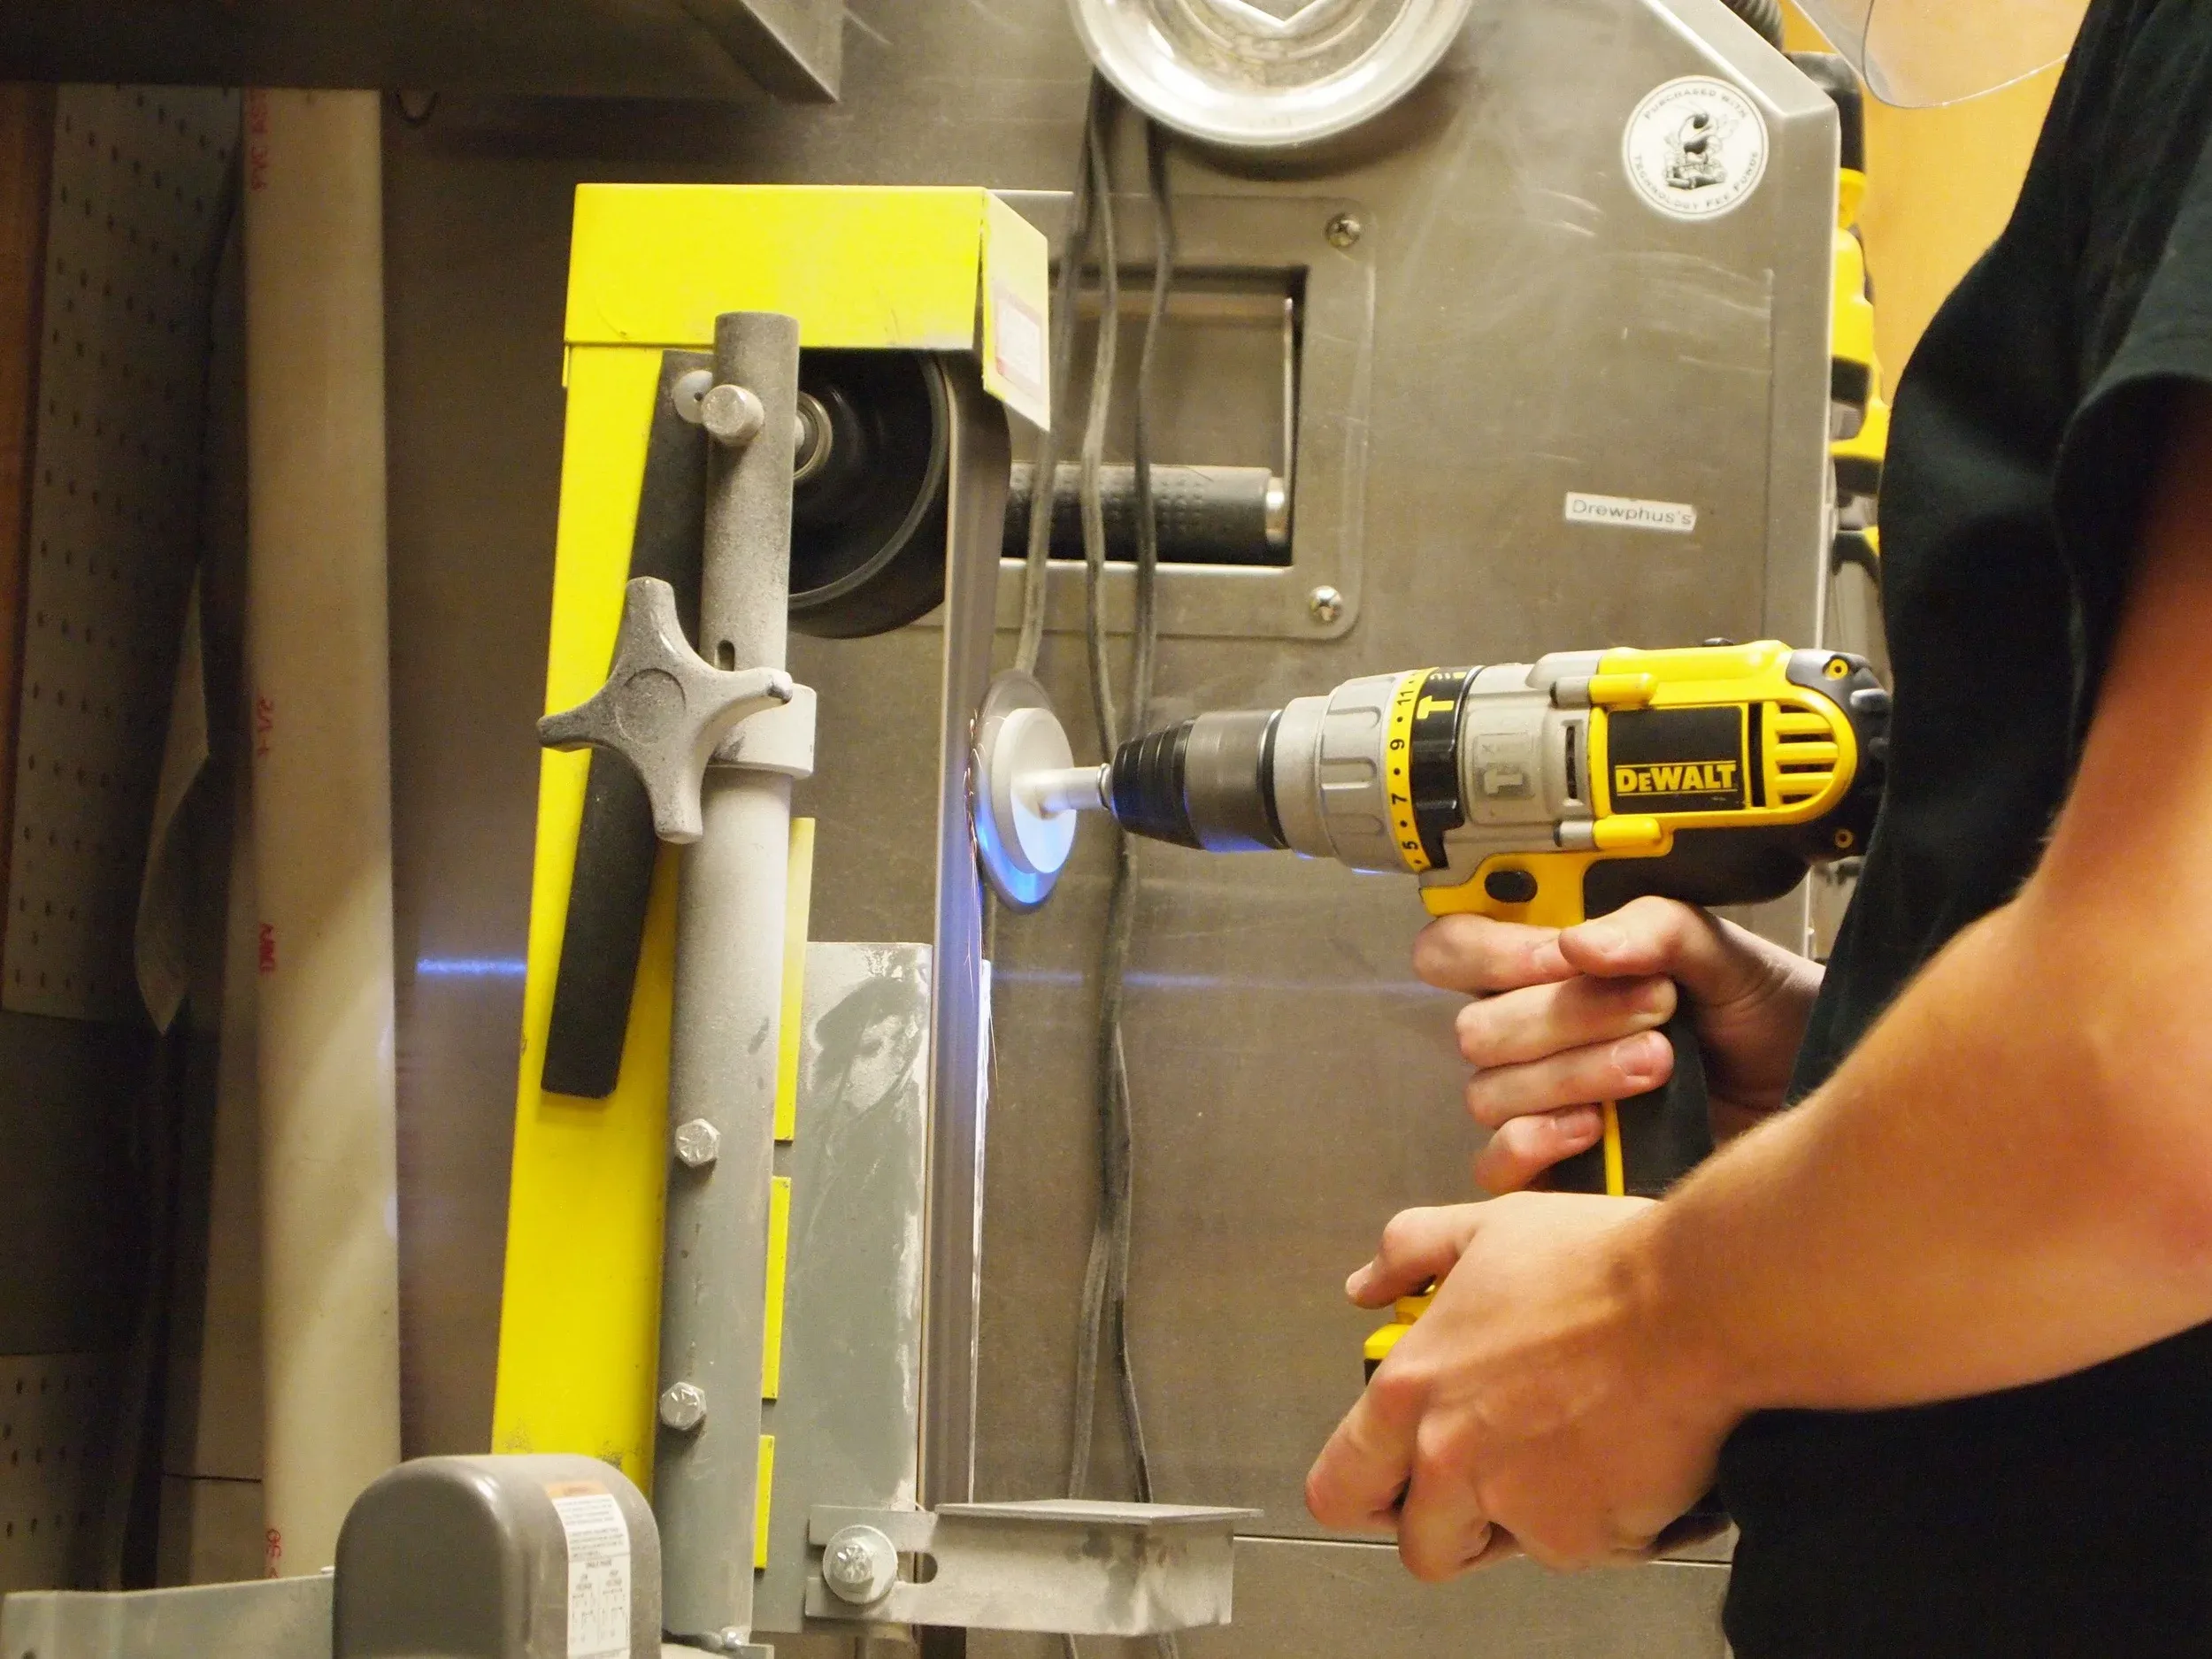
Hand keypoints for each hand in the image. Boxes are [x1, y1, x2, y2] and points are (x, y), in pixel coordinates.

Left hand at [1305, 1196, 1734, 1575]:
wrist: (1700, 1301)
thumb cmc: (1601, 1264)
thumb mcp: (1486, 1227)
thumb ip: (1410, 1253)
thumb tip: (1368, 1285)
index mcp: (1413, 1390)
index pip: (1339, 1486)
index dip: (1364, 1493)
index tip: (1390, 1486)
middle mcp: (1451, 1458)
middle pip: (1420, 1548)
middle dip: (1451, 1525)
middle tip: (1493, 1481)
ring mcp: (1518, 1505)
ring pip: (1508, 1548)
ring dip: (1532, 1518)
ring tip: (1572, 1448)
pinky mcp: (1585, 1537)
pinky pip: (1582, 1549)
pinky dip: (1603, 1519)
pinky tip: (1623, 1457)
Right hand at [1416, 896, 1820, 1192]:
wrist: (1813, 1089)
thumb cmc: (1765, 1015)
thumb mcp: (1721, 951)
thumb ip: (1652, 929)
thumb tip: (1579, 941)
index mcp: (1548, 966)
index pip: (1453, 949)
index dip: (1490, 954)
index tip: (1565, 958)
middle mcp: (1532, 1031)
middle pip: (1476, 1027)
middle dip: (1568, 1017)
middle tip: (1656, 1009)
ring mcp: (1539, 1099)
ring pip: (1491, 1091)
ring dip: (1575, 1074)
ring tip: (1659, 1065)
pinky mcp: (1555, 1164)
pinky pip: (1495, 1162)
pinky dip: (1536, 1141)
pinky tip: (1598, 1126)